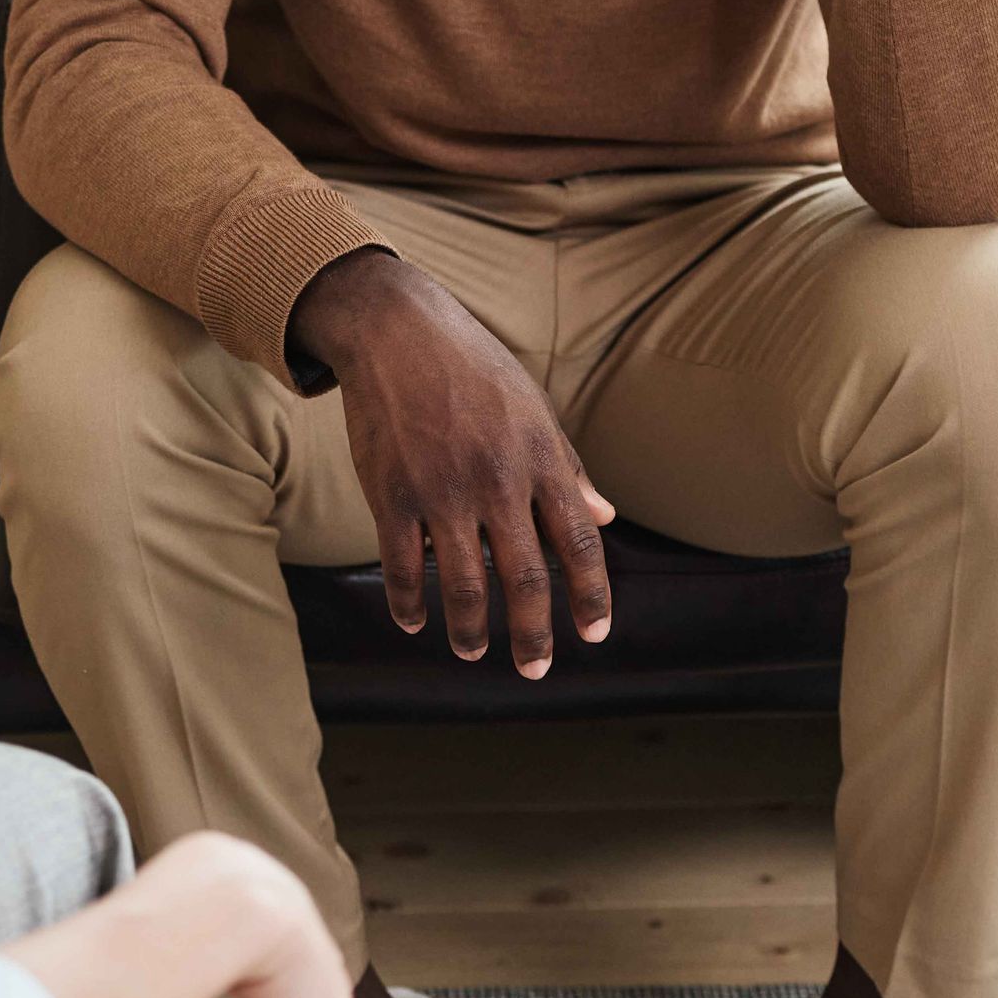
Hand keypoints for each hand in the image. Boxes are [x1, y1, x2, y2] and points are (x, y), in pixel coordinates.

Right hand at [291, 249, 614, 678]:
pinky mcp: (392, 492)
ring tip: (474, 651)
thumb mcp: (534, 407)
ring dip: (471, 630)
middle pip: (525, 579)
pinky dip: (410, 603)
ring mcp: (442, 490)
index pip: (579, 543)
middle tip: (536, 670)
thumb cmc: (473, 366)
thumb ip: (568, 466)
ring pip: (463, 585)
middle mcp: (497, 479)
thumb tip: (606, 517)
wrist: (395, 327)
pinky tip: (415, 622)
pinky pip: (402, 567)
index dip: (591, 596)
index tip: (595, 635)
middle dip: (534, 635)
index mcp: (540, 457)